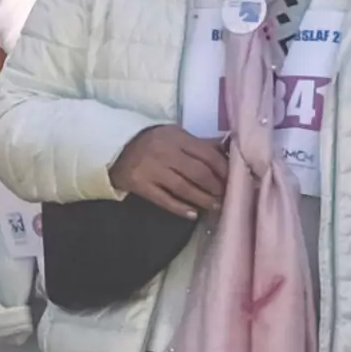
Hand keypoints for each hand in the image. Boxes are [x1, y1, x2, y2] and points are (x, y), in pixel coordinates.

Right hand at [109, 125, 229, 218]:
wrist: (115, 150)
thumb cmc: (151, 142)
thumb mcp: (175, 136)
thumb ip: (200, 144)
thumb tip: (229, 151)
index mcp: (176, 137)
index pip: (207, 154)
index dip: (224, 169)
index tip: (235, 180)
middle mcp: (164, 152)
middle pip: (198, 173)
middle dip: (216, 187)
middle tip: (227, 196)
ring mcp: (151, 169)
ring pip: (184, 188)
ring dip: (203, 200)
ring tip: (216, 207)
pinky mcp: (140, 185)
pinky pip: (164, 200)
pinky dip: (180, 208)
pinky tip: (193, 215)